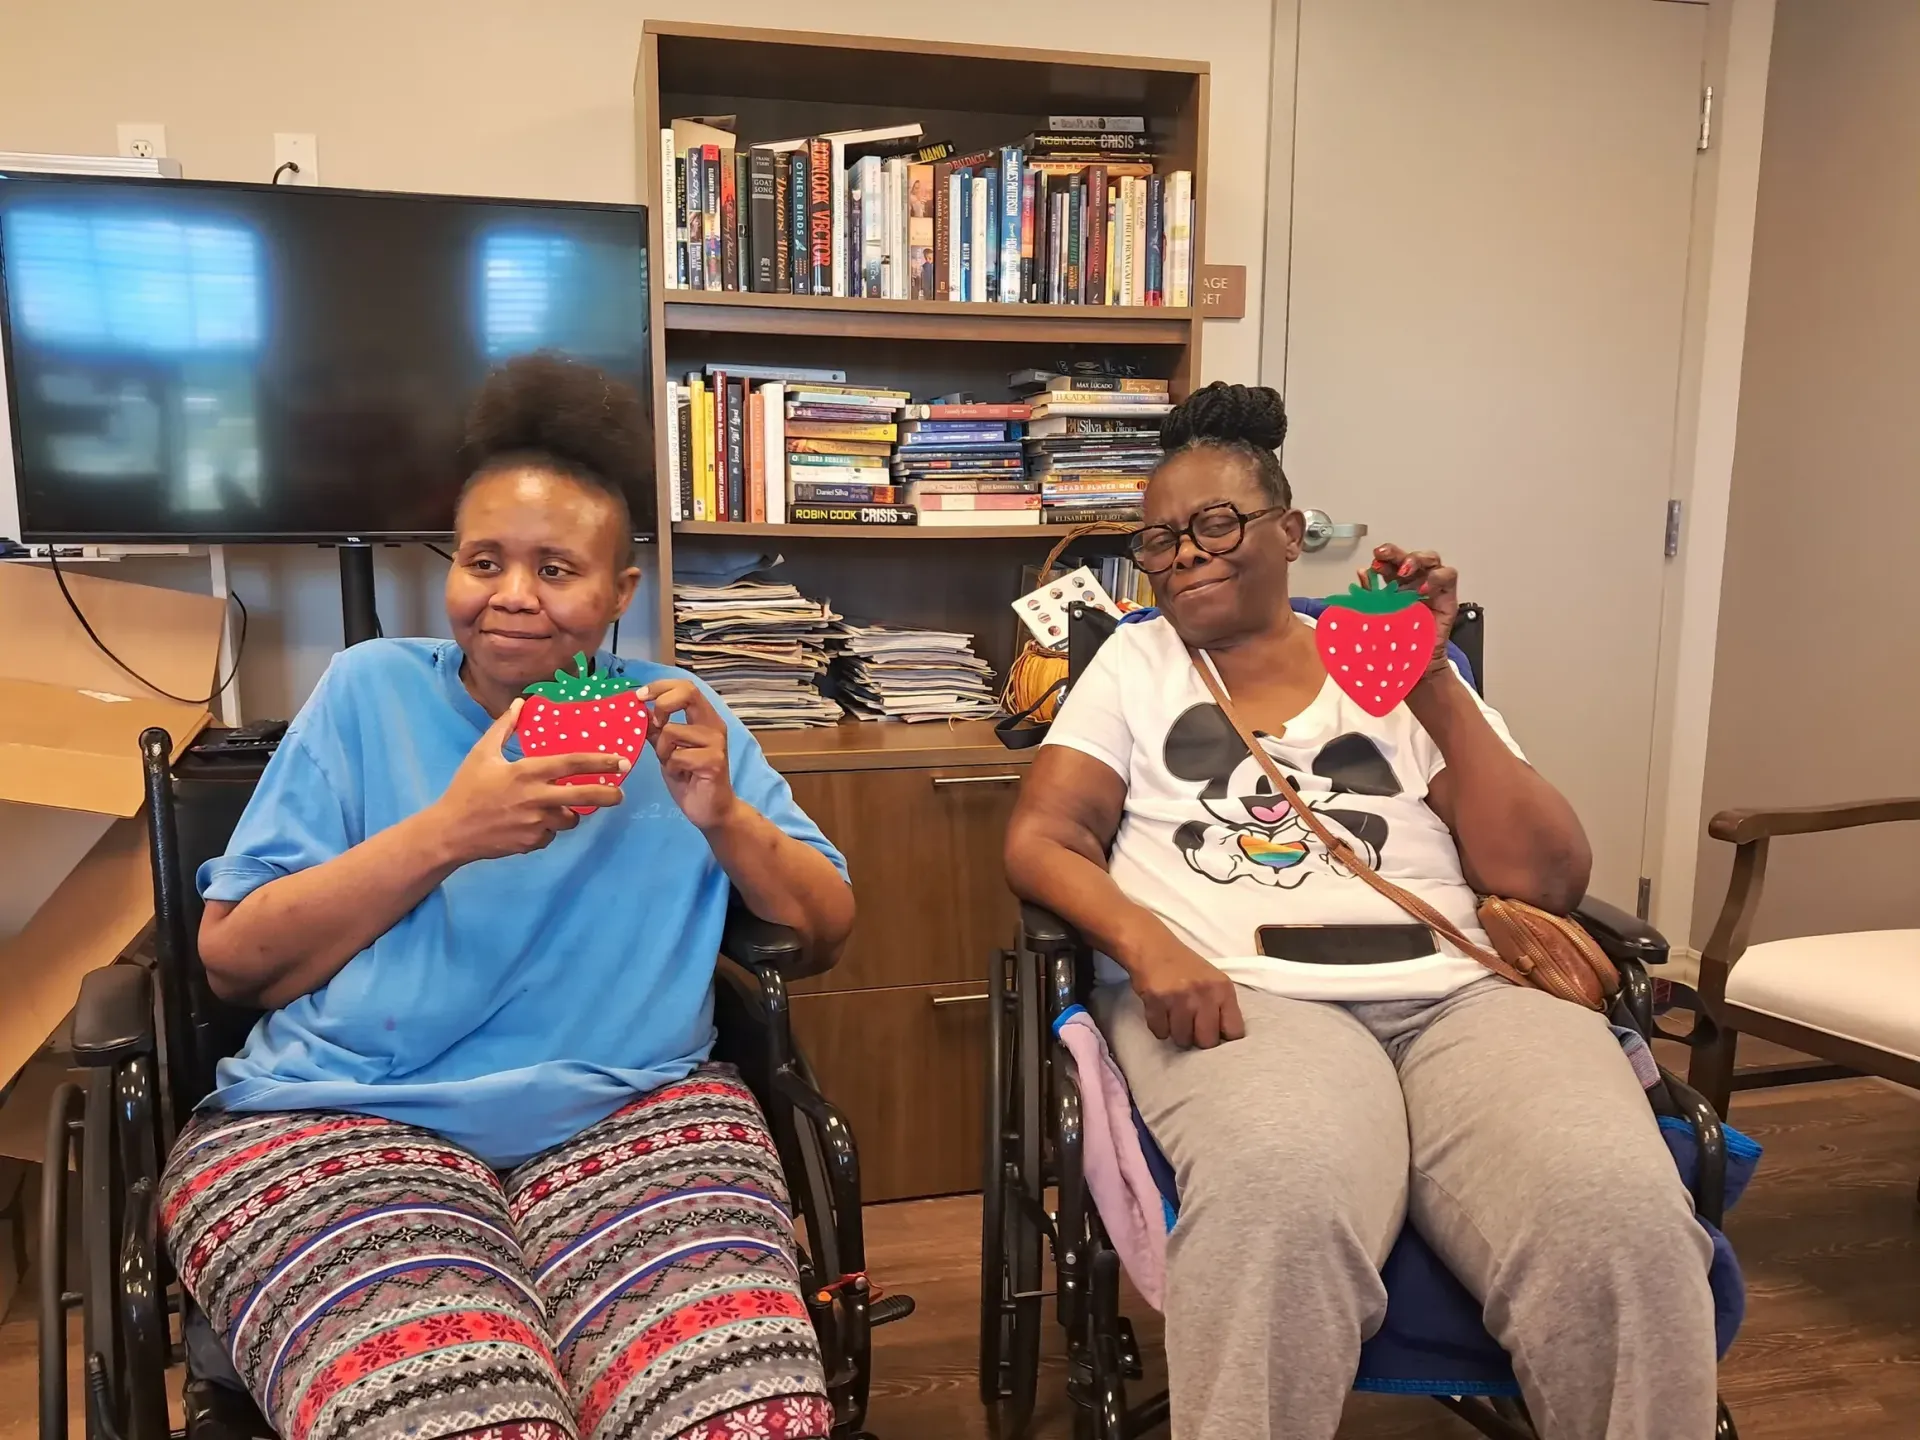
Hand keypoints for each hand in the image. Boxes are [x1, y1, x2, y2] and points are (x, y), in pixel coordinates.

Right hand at [430, 699, 627, 863]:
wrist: (451, 832)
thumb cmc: (466, 789)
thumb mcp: (481, 754)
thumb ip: (503, 728)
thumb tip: (519, 704)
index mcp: (526, 772)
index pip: (571, 763)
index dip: (599, 761)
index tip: (619, 760)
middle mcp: (536, 798)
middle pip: (584, 796)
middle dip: (608, 795)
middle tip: (620, 794)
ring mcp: (535, 823)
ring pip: (569, 819)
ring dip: (569, 814)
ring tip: (557, 808)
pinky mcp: (531, 843)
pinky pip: (550, 835)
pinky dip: (546, 830)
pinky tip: (529, 823)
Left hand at [644, 680, 739, 832]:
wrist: (711, 811)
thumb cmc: (690, 778)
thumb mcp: (667, 750)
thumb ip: (657, 730)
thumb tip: (639, 710)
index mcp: (704, 718)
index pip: (685, 686)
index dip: (660, 686)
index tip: (640, 697)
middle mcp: (714, 725)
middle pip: (687, 693)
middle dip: (662, 704)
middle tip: (654, 725)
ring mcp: (716, 743)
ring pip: (672, 731)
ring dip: (663, 751)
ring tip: (673, 765)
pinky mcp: (714, 761)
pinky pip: (677, 756)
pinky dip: (672, 768)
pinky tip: (682, 776)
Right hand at [1122, 925, 1245, 1048]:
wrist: (1152, 946)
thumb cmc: (1184, 967)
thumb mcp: (1212, 981)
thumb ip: (1221, 1006)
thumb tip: (1223, 1039)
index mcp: (1223, 989)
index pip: (1234, 1031)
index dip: (1224, 1038)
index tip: (1215, 1035)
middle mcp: (1204, 993)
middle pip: (1207, 1041)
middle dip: (1198, 1040)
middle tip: (1191, 1029)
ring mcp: (1180, 997)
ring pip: (1182, 1039)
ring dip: (1177, 1034)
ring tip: (1174, 1018)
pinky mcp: (1156, 1000)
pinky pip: (1160, 1031)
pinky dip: (1159, 1027)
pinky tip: (1160, 1013)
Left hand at [1363, 543, 1458, 675]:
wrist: (1411, 667)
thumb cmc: (1393, 642)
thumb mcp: (1375, 618)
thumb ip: (1368, 595)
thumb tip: (1362, 572)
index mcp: (1394, 584)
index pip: (1391, 562)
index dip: (1384, 556)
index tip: (1375, 558)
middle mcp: (1414, 582)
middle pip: (1410, 556)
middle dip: (1397, 553)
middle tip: (1384, 557)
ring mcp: (1432, 587)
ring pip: (1431, 559)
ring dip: (1417, 560)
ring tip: (1403, 572)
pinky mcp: (1448, 598)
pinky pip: (1449, 577)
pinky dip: (1437, 578)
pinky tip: (1422, 590)